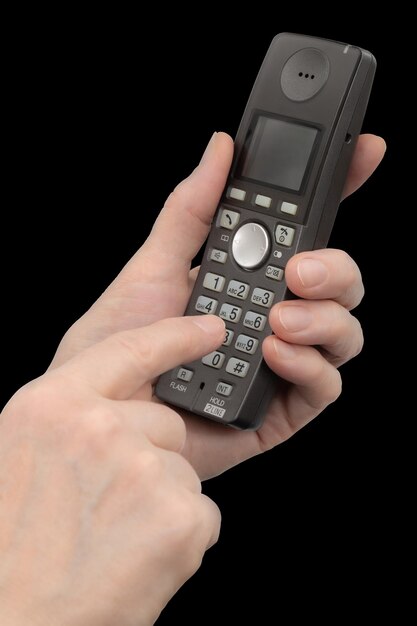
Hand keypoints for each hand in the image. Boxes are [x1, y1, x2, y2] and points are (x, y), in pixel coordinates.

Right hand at [0, 315, 223, 624]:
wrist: (15, 624)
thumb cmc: (11, 550)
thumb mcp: (21, 456)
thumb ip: (70, 419)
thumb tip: (121, 408)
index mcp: (50, 406)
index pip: (128, 348)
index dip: (176, 335)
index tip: (210, 327)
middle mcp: (96, 428)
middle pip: (164, 422)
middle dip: (151, 457)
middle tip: (107, 506)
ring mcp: (141, 469)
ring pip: (182, 469)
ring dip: (162, 501)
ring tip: (114, 539)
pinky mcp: (178, 515)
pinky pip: (200, 510)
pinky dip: (180, 536)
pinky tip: (137, 559)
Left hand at [50, 132, 385, 479]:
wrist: (105, 418)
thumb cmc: (121, 345)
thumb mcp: (152, 269)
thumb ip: (191, 212)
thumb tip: (221, 151)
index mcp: (250, 278)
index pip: (307, 232)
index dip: (341, 191)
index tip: (364, 152)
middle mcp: (274, 316)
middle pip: (338, 283)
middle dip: (336, 268)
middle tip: (299, 269)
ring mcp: (283, 363)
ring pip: (344, 332)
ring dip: (325, 318)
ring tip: (279, 318)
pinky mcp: (281, 410)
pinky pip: (325, 386)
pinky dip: (310, 366)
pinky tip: (274, 354)